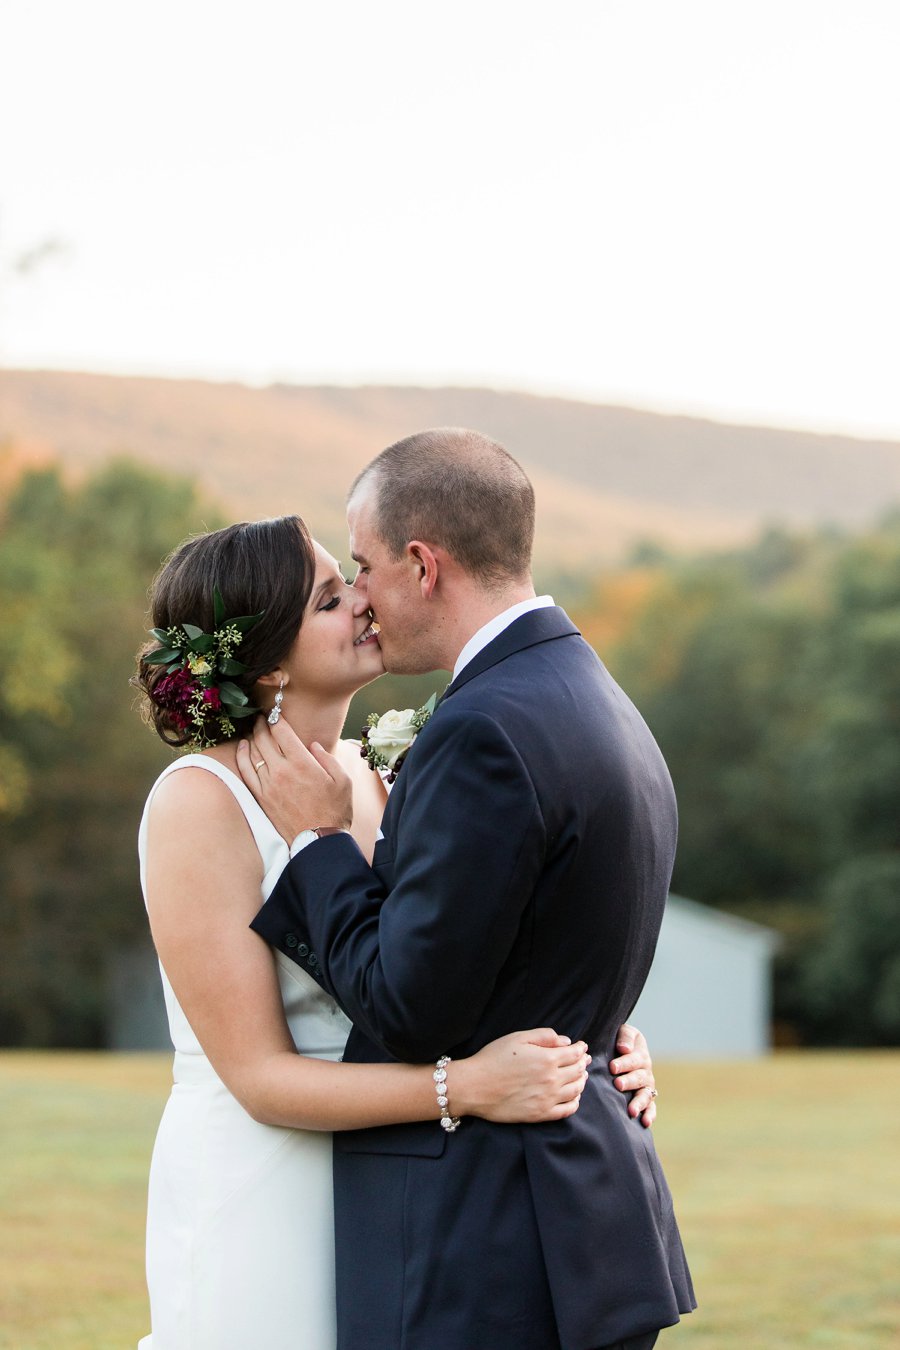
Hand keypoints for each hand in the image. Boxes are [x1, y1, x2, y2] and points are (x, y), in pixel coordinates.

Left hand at [235, 716, 352, 842]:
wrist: (319, 840)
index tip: (276, 713)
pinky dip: (242, 756)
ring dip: (252, 736)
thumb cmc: (335, 810)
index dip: (277, 718)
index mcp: (302, 762)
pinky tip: (242, 747)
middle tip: (262, 718)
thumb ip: (327, 759)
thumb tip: (313, 746)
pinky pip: (246, 771)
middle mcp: (282, 770)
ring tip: (254, 728)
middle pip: (264, 738)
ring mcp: (268, 784)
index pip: (282, 731)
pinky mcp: (261, 797)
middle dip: (262, 724)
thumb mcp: (343, 780)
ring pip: (254, 752)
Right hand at [451, 1029, 589, 1123]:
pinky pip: (567, 1110)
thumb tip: (566, 1041)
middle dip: (583, 1064)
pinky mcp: (541, 1114)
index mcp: (547, 1059)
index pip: (574, 1054)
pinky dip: (575, 1102)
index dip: (581, 1049)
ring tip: (580, 1076)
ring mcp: (547, 1099)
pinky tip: (573, 1097)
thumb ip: (544, 1036)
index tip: (582, 1047)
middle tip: (583, 1060)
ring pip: (576, 1090)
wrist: (474, 1086)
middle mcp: (551, 1080)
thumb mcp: (518, 1038)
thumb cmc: (493, 1058)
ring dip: (581, 1081)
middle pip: (578, 1072)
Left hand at [610, 1022, 656, 1127]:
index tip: (612, 1067)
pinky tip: (645, 1122)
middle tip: (618, 1084)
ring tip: (631, 1110)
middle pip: (640, 1078)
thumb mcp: (623, 1032)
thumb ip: (625, 1038)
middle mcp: (646, 1071)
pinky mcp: (646, 1097)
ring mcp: (647, 1085)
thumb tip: (624, 1049)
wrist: (622, 1048)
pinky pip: (651, 1107)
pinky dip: (650, 1114)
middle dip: (629, 1081)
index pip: (634, 1059)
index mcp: (640, 1054)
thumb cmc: (619, 1039)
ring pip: (646, 1094)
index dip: (624, 1063)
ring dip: (639, 1102)